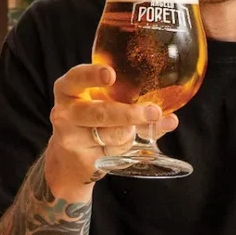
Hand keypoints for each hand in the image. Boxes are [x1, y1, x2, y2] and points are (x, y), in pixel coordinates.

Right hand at [43, 64, 179, 197]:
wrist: (69, 158)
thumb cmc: (91, 122)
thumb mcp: (100, 103)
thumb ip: (127, 101)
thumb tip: (170, 117)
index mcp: (68, 90)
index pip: (76, 78)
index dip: (93, 75)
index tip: (111, 75)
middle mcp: (65, 113)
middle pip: (101, 113)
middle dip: (130, 114)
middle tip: (153, 112)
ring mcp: (71, 138)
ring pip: (113, 135)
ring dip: (130, 134)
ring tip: (130, 131)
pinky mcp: (83, 159)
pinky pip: (116, 152)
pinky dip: (128, 148)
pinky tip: (125, 146)